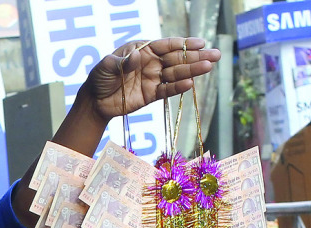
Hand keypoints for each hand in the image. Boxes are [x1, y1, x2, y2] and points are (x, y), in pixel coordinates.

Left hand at [83, 37, 221, 122]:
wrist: (95, 101)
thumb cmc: (100, 78)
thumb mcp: (106, 66)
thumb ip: (122, 61)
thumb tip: (137, 55)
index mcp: (143, 49)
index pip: (166, 45)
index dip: (183, 44)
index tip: (200, 42)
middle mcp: (152, 62)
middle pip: (176, 58)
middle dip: (196, 56)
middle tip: (215, 54)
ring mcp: (154, 78)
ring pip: (176, 73)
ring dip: (192, 71)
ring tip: (209, 67)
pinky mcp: (152, 94)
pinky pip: (167, 90)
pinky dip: (178, 88)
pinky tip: (190, 84)